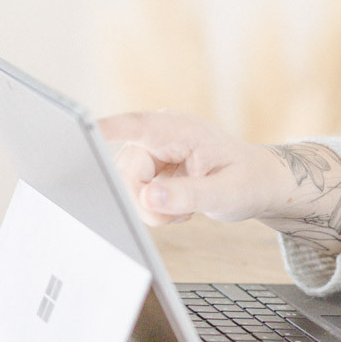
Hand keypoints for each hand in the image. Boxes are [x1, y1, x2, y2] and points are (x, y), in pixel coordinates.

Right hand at [98, 112, 340, 253]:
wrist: (258, 182)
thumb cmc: (247, 181)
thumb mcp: (225, 194)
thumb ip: (188, 195)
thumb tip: (151, 195)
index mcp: (181, 130)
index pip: (138, 126)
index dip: (109, 128)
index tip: (83, 129)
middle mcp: (161, 135)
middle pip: (126, 169)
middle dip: (146, 200)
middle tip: (179, 215)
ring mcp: (152, 151)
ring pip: (127, 185)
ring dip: (152, 207)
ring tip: (185, 209)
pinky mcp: (149, 168)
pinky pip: (134, 194)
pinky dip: (154, 209)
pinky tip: (178, 207)